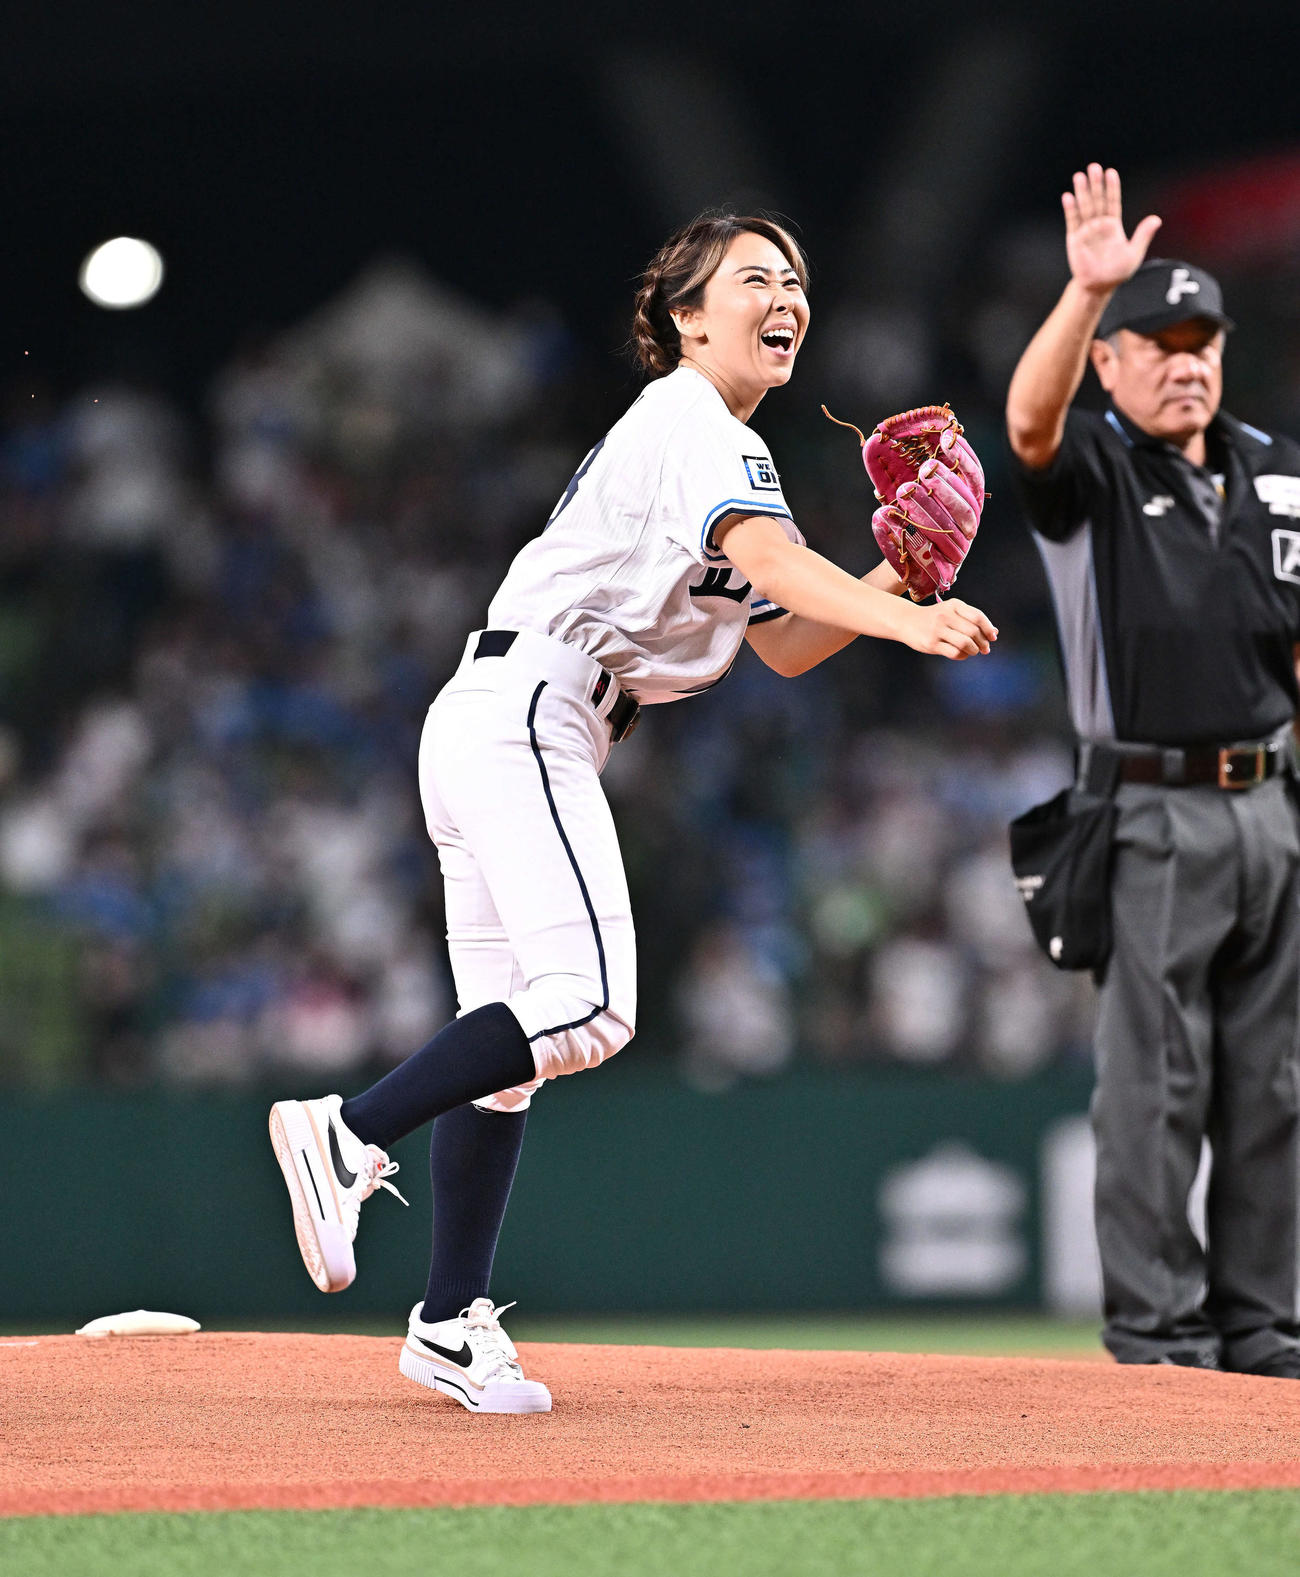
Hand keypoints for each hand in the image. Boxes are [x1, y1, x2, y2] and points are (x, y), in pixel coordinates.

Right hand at [903, 598, 996, 659]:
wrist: (906, 621)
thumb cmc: (934, 618)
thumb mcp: (952, 612)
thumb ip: (972, 620)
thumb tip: (994, 632)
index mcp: (954, 605)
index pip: (978, 617)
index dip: (988, 629)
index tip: (993, 638)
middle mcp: (945, 615)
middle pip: (973, 631)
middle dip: (983, 642)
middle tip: (985, 649)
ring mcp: (937, 630)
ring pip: (965, 643)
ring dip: (974, 650)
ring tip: (973, 651)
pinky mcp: (931, 644)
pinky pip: (954, 652)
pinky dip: (962, 656)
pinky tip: (962, 654)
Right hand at [1063, 164, 1161, 294]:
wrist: (1098, 287)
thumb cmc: (1117, 272)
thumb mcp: (1134, 254)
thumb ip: (1143, 235)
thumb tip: (1156, 219)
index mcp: (1114, 226)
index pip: (1113, 202)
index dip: (1112, 188)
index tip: (1111, 172)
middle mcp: (1099, 225)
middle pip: (1097, 200)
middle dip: (1096, 184)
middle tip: (1094, 167)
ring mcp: (1086, 231)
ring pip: (1084, 207)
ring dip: (1082, 192)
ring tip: (1079, 176)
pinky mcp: (1074, 240)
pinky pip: (1072, 222)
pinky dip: (1070, 210)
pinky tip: (1068, 197)